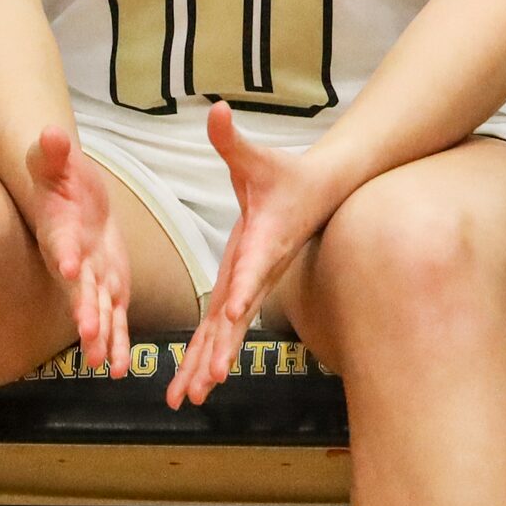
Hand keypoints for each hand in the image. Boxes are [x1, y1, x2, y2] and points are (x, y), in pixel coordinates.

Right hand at [22, 125, 135, 377]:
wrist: (65, 194)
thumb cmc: (57, 175)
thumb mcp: (54, 158)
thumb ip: (52, 150)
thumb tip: (50, 132)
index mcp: (60, 229)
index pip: (61, 240)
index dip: (64, 253)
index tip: (69, 267)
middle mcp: (72, 259)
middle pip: (77, 287)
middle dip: (83, 310)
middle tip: (88, 333)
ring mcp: (90, 277)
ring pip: (95, 310)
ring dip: (99, 336)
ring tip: (104, 365)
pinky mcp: (107, 286)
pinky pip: (113, 316)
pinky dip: (115, 341)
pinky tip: (118, 368)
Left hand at [163, 104, 343, 408]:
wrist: (317, 195)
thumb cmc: (284, 176)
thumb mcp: (256, 157)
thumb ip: (231, 139)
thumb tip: (216, 107)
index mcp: (262, 242)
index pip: (252, 268)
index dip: (243, 290)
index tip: (234, 316)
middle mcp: (258, 273)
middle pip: (237, 318)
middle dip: (220, 351)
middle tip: (205, 385)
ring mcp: (251, 286)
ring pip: (227, 334)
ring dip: (208, 366)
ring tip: (188, 398)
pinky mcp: (242, 290)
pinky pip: (222, 331)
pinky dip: (207, 358)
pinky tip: (191, 386)